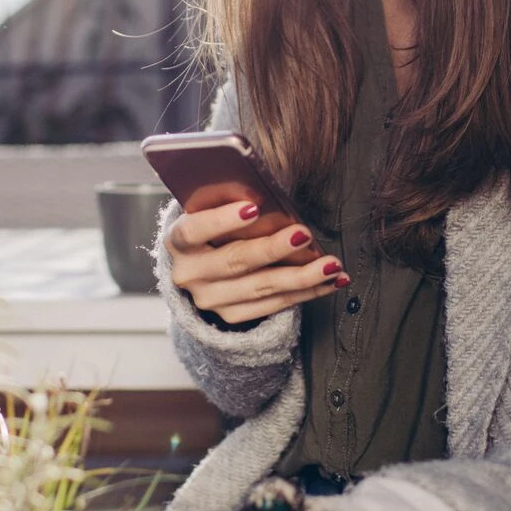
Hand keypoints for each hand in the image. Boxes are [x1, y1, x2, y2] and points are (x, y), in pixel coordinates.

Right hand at [167, 201, 348, 325]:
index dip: (221, 220)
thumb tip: (269, 194)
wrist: (202, 265)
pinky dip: (306, 293)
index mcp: (177, 241)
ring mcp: (209, 299)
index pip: (194, 230)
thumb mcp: (211, 209)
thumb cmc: (216, 225)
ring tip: (332, 265)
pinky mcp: (231, 315)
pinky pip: (274, 305)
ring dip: (302, 276)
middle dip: (273, 248)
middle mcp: (189, 274)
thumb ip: (229, 200)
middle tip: (304, 235)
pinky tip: (331, 281)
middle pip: (234, 261)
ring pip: (260, 288)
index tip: (253, 207)